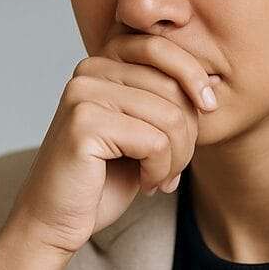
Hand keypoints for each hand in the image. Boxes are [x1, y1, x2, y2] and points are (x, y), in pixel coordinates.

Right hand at [1, 32, 218, 256]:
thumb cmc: (101, 180)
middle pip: (172, 85)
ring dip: (177, 157)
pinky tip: (145, 184)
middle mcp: (88, 70)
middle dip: (188, 134)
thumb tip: (214, 81)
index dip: (194, 78)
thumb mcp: (142, 129)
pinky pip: (155, 142)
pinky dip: (160, 170)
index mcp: (101, 62)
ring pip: (169, 116)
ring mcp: (83, 94)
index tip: (208, 110)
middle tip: (174, 167)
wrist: (55, 221)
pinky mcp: (83, 124)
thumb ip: (166, 99)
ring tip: (160, 178)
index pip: (162, 47)